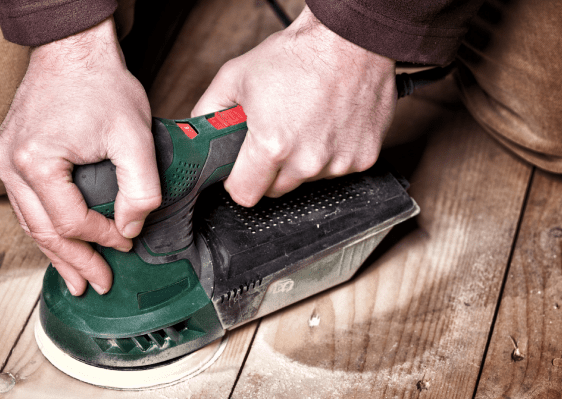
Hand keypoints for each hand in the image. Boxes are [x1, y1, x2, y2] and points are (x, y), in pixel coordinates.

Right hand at [0, 17, 160, 295]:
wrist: (72, 50)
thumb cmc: (100, 85)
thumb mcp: (135, 136)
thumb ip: (140, 188)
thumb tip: (130, 228)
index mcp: (35, 161)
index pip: (70, 221)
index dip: (102, 239)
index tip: (126, 241)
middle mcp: (10, 164)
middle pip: (43, 231)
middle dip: (74, 262)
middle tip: (98, 285)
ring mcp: (3, 160)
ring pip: (29, 223)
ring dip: (55, 253)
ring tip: (76, 279)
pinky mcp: (7, 156)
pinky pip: (26, 205)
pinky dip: (45, 227)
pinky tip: (59, 244)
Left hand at [192, 7, 396, 206]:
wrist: (350, 39)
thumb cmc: (298, 55)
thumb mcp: (234, 77)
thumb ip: (208, 112)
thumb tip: (198, 134)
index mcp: (273, 147)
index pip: (244, 194)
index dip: (238, 180)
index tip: (241, 168)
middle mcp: (307, 161)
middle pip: (276, 190)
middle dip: (269, 169)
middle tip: (274, 136)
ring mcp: (338, 163)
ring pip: (307, 180)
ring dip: (302, 161)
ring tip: (304, 124)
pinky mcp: (363, 158)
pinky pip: (337, 169)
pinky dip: (330, 153)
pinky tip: (327, 125)